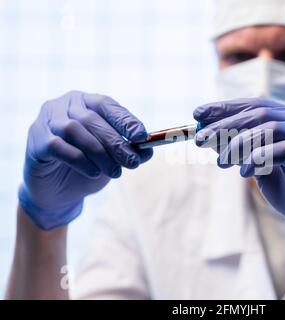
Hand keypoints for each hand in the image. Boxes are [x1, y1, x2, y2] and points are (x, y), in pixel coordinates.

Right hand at [19, 91, 152, 230]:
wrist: (57, 192)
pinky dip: (80, 160)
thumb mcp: (113, 158)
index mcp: (85, 102)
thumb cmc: (88, 167)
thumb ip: (129, 151)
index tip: (142, 136)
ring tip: (115, 172)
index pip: (107, 104)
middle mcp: (63, 105)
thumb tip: (148, 150)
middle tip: (133, 162)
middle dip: (116, 142)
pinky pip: (59, 147)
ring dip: (100, 153)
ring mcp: (46, 121)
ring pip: (75, 131)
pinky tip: (93, 173)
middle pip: (92, 119)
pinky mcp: (36, 141)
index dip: (125, 120)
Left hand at [193, 98, 284, 279]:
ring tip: (220, 163)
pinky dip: (258, 159)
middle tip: (198, 139)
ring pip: (268, 128)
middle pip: (259, 113)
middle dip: (224, 126)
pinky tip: (244, 172)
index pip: (256, 105)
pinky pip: (282, 150)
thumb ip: (242, 149)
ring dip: (237, 144)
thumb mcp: (260, 168)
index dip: (225, 108)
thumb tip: (209, 135)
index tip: (197, 114)